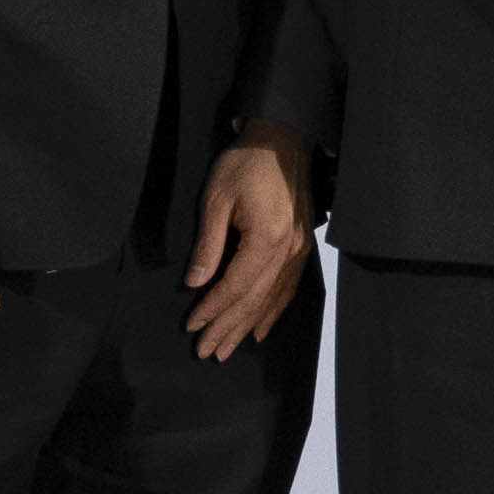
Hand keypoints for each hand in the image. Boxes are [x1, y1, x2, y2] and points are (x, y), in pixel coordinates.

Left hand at [182, 124, 314, 358]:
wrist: (281, 141)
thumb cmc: (244, 166)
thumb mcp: (216, 200)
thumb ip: (208, 245)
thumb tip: (195, 283)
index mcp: (267, 239)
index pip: (235, 286)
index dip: (212, 309)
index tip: (191, 327)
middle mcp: (288, 250)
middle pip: (255, 299)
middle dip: (228, 327)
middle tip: (207, 351)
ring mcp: (299, 250)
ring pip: (272, 298)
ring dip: (248, 325)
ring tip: (228, 347)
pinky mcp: (301, 246)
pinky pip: (288, 287)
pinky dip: (274, 310)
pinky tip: (261, 328)